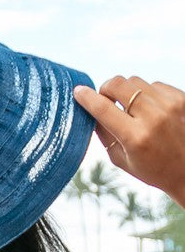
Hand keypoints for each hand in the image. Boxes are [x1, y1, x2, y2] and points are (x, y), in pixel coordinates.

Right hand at [73, 76, 184, 208]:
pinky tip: (151, 111)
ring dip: (127, 92)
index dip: (86, 98)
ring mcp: (170, 105)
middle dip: (106, 89)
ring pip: (135, 82)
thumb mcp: (121, 159)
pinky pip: (154, 85)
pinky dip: (147, 94)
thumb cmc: (152, 168)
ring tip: (132, 110)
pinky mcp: (181, 98)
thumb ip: (104, 133)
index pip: (103, 109)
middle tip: (105, 99)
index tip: (78, 91)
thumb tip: (89, 108)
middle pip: (118, 84)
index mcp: (135, 138)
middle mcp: (154, 118)